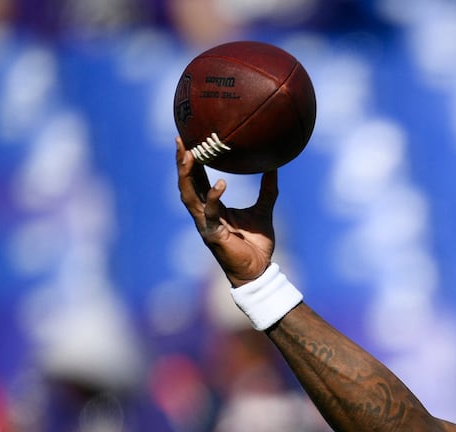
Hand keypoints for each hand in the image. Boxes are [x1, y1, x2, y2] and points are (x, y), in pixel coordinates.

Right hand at [175, 138, 277, 285]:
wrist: (260, 270)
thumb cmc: (257, 244)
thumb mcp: (264, 210)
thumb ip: (267, 189)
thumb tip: (274, 166)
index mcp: (212, 206)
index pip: (197, 179)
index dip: (191, 160)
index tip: (188, 138)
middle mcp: (203, 213)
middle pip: (186, 183)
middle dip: (181, 162)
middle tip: (181, 139)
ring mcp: (205, 224)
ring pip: (189, 196)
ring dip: (187, 176)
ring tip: (190, 155)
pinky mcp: (213, 235)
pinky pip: (210, 213)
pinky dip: (214, 198)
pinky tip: (221, 183)